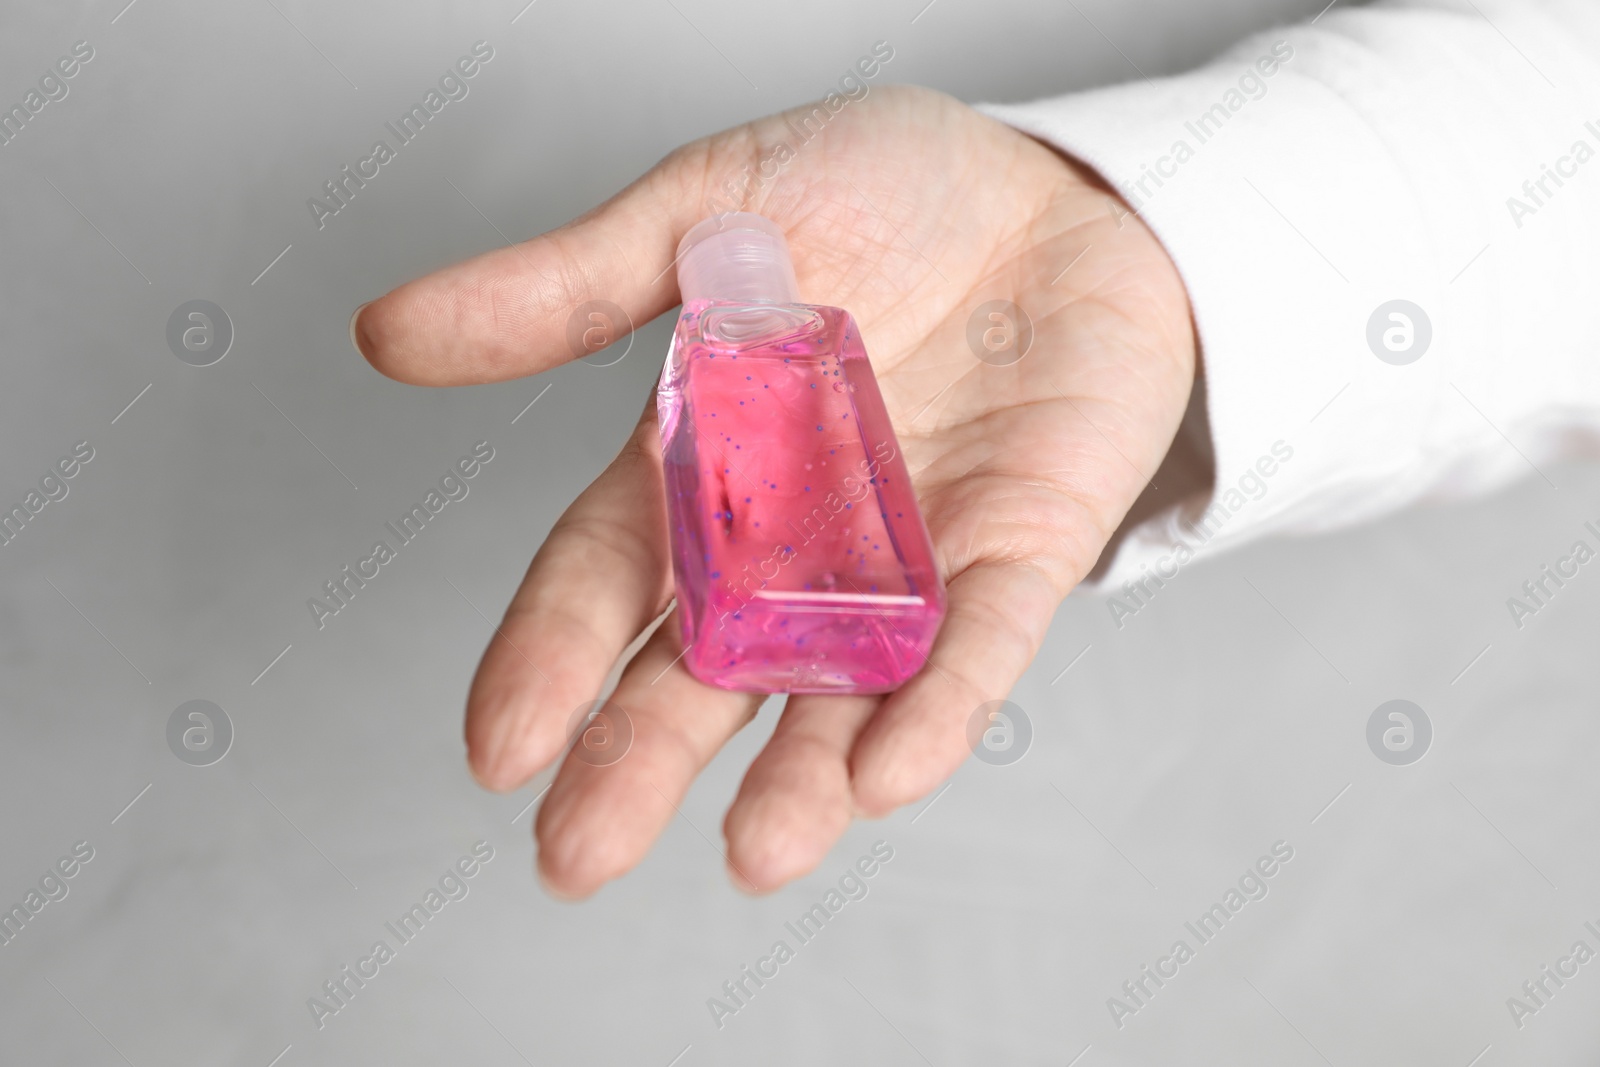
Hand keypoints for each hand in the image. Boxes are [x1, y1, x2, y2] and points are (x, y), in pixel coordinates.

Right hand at [352, 85, 1194, 896]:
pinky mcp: (1018, 553)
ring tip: (757, 854)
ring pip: (840, 695)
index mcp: (702, 464)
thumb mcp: (709, 212)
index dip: (549, 660)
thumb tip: (386, 331)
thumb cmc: (885, 189)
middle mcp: (791, 541)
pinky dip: (937, 709)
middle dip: (641, 763)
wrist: (1054, 184)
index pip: (606, 578)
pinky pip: (976, 648)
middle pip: (702, 671)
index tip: (498, 750)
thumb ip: (567, 286)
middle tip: (578, 858)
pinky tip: (889, 775)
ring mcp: (904, 560)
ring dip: (801, 780)